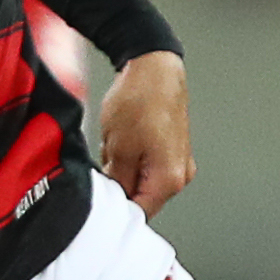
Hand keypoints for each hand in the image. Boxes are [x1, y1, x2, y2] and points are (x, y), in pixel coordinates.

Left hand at [96, 50, 193, 214]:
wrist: (154, 66)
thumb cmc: (141, 99)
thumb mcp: (118, 148)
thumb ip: (118, 182)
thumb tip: (115, 200)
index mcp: (170, 179)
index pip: (140, 213)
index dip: (116, 208)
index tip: (100, 198)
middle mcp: (180, 173)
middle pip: (141, 196)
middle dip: (118, 183)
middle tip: (105, 161)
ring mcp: (176, 160)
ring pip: (139, 178)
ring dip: (121, 167)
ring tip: (115, 142)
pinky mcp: (170, 146)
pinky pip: (144, 162)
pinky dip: (128, 154)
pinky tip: (121, 136)